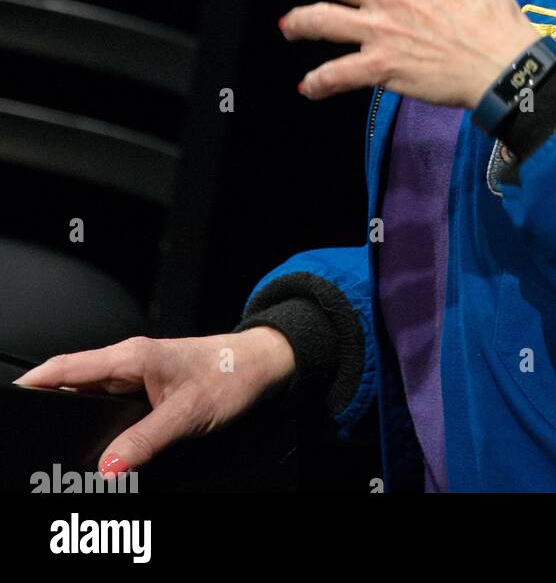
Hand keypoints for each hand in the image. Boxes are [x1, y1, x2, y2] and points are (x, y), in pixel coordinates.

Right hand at [10, 329, 294, 474]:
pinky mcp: (148, 390)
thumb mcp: (187, 413)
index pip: (68, 367)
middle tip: (37, 441)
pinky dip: (98, 424)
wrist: (261, 365)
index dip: (35, 383)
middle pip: (74, 386)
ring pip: (92, 398)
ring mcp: (138, 376)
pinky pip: (111, 406)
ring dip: (76, 419)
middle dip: (51, 410)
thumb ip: (145, 441)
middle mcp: (130, 362)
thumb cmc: (231, 374)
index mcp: (132, 356)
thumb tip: (107, 468)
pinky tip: (99, 445)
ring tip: (64, 449)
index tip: (13, 399)